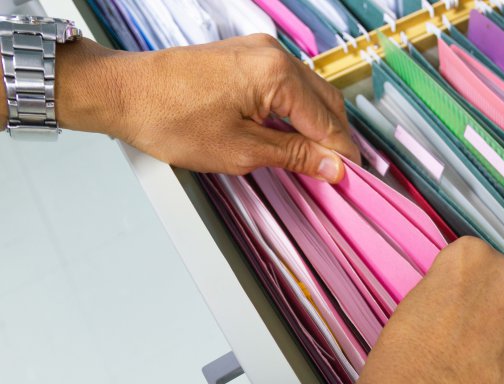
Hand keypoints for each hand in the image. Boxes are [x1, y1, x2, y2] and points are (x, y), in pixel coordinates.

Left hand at [51, 36, 357, 180]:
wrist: (120, 92)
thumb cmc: (168, 118)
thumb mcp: (240, 151)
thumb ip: (294, 156)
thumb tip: (332, 166)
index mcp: (277, 75)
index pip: (328, 122)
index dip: (342, 156)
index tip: (351, 181)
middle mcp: (273, 55)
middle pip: (326, 103)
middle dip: (334, 140)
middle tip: (336, 175)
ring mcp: (259, 51)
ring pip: (309, 94)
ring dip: (316, 126)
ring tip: (313, 161)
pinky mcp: (245, 56)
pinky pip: (287, 85)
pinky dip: (295, 112)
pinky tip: (290, 137)